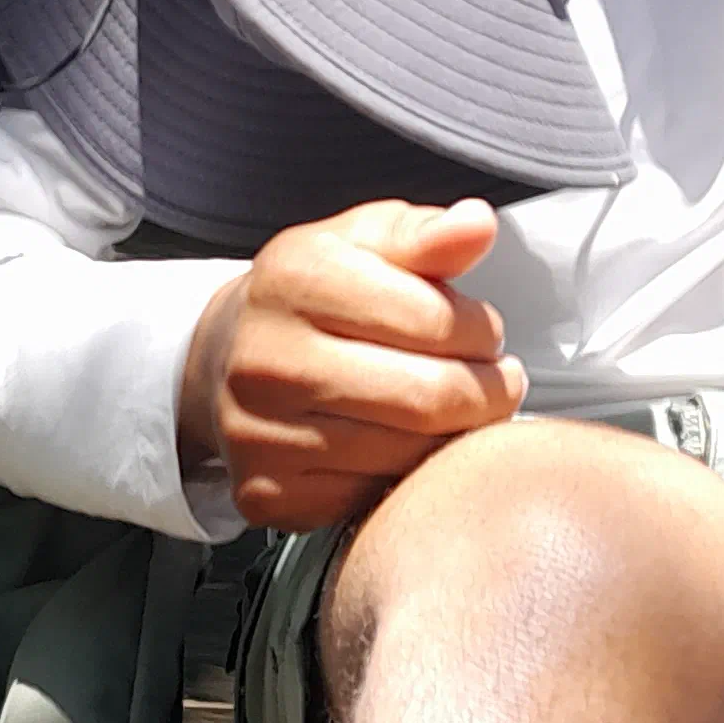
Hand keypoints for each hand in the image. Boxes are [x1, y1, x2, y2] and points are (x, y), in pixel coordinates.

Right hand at [176, 197, 528, 532]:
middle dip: (487, 391)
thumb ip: (426, 235)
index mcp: (295, 279)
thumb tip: (477, 225)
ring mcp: (261, 433)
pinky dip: (407, 476)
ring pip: (408, 453)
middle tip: (496, 380)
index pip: (433, 319)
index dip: (482, 328)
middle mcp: (267, 359)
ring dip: (456, 435)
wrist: (227, 356)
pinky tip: (406, 443)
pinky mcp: (267, 492)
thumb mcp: (363, 242)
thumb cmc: (310, 295)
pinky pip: (375, 496)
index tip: (486, 330)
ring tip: (454, 407)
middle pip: (427, 396)